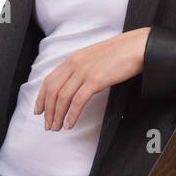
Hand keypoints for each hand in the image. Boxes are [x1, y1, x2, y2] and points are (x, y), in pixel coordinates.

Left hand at [33, 27, 150, 130]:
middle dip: (48, 111)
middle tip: (48, 125)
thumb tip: (74, 86)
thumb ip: (80, 69)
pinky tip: (70, 124)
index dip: (41, 98)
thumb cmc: (118, 53)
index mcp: (72, 59)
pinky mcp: (95, 80)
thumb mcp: (92, 58)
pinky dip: (72, 115)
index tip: (39, 111)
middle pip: (53, 91)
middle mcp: (74, 65)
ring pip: (62, 98)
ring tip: (57, 127)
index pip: (49, 81)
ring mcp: (84, 72)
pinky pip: (78, 101)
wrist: (136, 47)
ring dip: (58, 116)